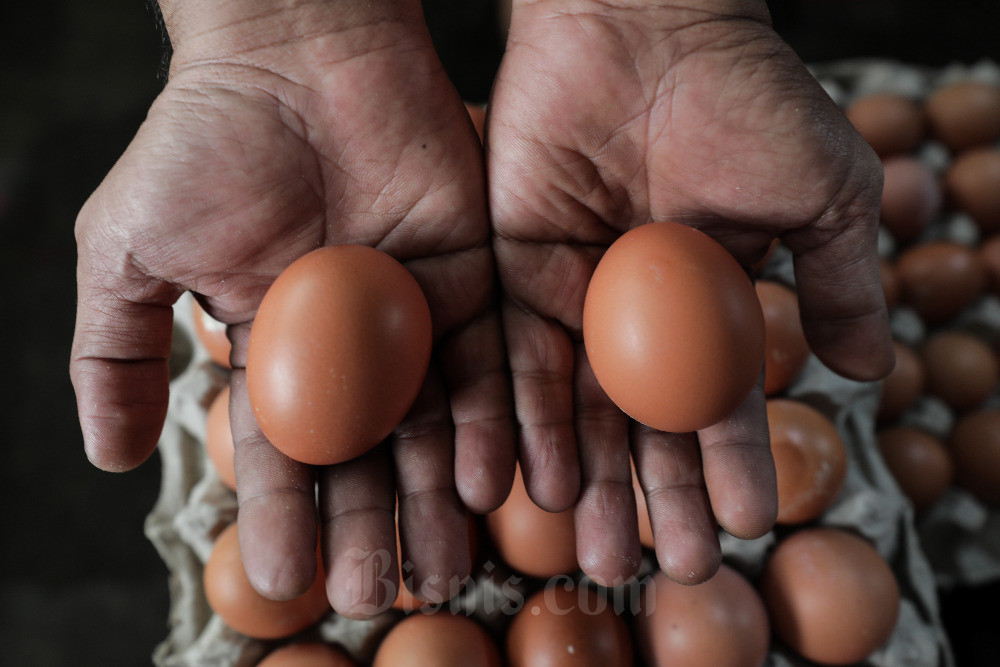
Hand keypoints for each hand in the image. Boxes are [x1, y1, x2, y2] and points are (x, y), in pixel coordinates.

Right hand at [70, 0, 513, 616]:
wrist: (296, 52)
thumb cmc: (205, 142)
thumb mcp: (128, 250)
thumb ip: (113, 352)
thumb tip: (102, 460)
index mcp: (274, 352)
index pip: (280, 454)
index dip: (279, 521)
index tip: (280, 585)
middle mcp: (351, 350)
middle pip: (367, 458)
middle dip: (371, 530)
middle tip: (382, 598)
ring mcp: (417, 320)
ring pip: (435, 427)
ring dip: (440, 502)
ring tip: (447, 570)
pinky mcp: (475, 281)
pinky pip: (490, 363)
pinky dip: (490, 423)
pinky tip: (491, 482)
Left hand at [488, 0, 892, 584]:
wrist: (643, 26)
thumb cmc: (744, 99)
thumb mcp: (821, 193)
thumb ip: (840, 283)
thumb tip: (872, 371)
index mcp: (711, 304)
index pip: (723, 403)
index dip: (736, 466)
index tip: (746, 525)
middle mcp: (639, 315)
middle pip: (646, 425)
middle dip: (660, 498)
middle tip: (674, 569)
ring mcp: (574, 298)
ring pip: (580, 410)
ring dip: (589, 482)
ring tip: (597, 550)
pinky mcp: (514, 272)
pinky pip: (516, 359)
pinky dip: (527, 421)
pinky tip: (538, 482)